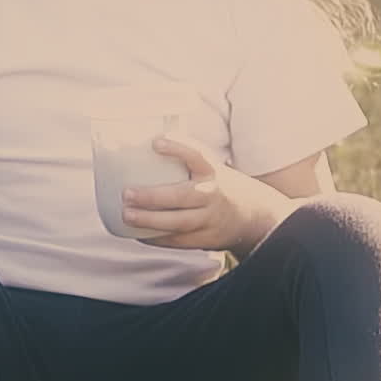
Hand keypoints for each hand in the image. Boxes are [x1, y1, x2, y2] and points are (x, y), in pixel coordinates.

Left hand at [122, 135, 297, 255]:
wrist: (254, 215)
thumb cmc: (218, 184)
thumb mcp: (210, 167)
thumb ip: (184, 157)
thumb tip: (142, 139)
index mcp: (213, 171)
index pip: (197, 155)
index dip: (177, 148)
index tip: (155, 142)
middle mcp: (213, 195)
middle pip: (182, 197)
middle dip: (152, 197)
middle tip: (126, 193)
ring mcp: (210, 219)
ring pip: (179, 223)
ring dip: (150, 220)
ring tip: (127, 215)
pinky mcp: (207, 239)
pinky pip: (179, 241)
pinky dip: (157, 239)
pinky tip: (138, 234)